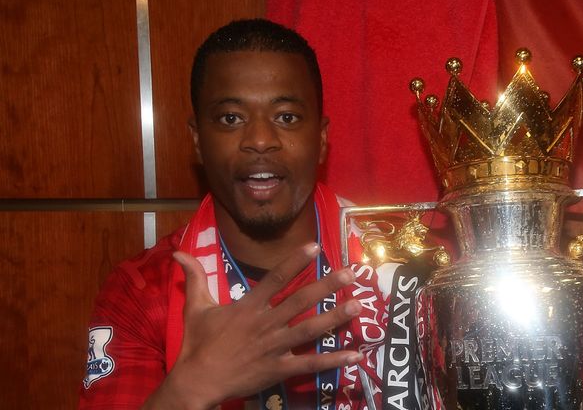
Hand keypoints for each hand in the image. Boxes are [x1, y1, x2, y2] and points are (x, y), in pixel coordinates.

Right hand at [142, 243, 362, 409]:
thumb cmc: (197, 343)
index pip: (275, 279)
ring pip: (309, 330)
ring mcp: (274, 347)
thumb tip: (178, 252)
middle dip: (326, 286)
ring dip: (335, 318)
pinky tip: (354, 355)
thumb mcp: (195, 307)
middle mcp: (265, 323)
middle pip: (300, 301)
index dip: (295, 261)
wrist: (196, 381)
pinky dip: (332, 360)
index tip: (315, 247)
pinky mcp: (278, 368)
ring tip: (358, 306)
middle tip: (350, 274)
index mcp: (248, 307)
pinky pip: (309, 364)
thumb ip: (194, 277)